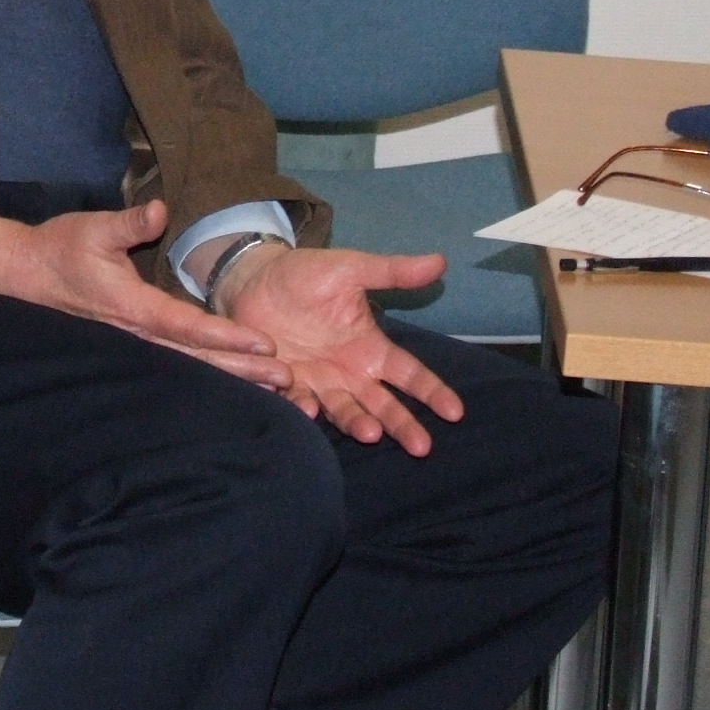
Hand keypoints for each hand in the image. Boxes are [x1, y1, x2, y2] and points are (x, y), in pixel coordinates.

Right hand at [0, 197, 292, 390]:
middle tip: (287, 379)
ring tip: (276, 388)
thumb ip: (129, 222)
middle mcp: (137, 334)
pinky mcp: (135, 344)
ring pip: (191, 368)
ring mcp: (135, 344)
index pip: (187, 326)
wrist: (24, 275)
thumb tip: (160, 208)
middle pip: (197, 359)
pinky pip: (178, 364)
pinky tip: (238, 381)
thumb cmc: (60, 248)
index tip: (263, 344)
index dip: (226, 336)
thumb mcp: (93, 228)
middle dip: (243, 369)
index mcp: (131, 307)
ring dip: (233, 377)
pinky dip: (211, 373)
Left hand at [215, 244, 460, 452]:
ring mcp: (317, 382)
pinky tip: (309, 411)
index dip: (431, 391)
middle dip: (402, 425)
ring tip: (370, 433)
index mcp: (369, 348)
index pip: (408, 373)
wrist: (253, 279)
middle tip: (421, 447)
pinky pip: (296, 400)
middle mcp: (348, 373)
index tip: (456, 412)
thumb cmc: (306, 275)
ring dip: (358, 422)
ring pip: (345, 410)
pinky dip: (303, 408)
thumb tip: (441, 262)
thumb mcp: (351, 268)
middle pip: (382, 405)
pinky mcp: (284, 383)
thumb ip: (392, 271)